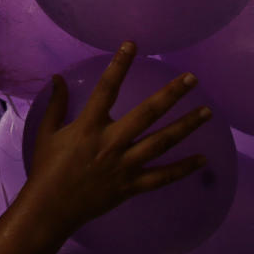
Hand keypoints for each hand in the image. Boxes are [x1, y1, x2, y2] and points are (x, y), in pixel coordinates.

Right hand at [26, 41, 211, 234]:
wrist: (50, 208)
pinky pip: (162, 177)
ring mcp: (124, 166)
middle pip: (147, 114)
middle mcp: (111, 143)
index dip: (119, 65)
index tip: (132, 45)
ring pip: (161, 143)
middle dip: (171, 94)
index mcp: (88, 127)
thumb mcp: (46, 133)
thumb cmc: (46, 168)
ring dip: (186, 126)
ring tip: (207, 112)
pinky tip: (203, 160)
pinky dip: (183, 169)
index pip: (106, 89)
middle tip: (192, 79)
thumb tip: (58, 78)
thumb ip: (56, 104)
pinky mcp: (131, 186)